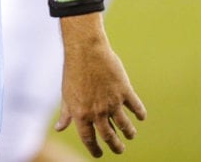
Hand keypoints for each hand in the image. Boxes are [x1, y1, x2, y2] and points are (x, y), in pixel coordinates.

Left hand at [57, 16, 146, 156]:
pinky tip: (140, 117)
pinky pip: (136, 108)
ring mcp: (112, 102)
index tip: (99, 154)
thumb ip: (66, 114)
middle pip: (109, 136)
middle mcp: (97, 112)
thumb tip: (60, 128)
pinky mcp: (125, 91)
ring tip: (130, 135)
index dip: (94, 149)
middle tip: (119, 149)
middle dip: (116, 146)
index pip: (89, 139)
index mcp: (81, 113)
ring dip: (129, 133)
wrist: (85, 50)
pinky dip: (140, 114)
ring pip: (125, 126)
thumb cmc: (73, 72)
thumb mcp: (66, 94)